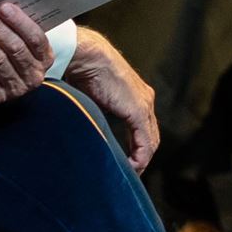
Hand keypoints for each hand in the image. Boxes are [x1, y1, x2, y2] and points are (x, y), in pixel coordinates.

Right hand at [62, 28, 158, 169]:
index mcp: (135, 95)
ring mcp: (144, 104)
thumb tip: (81, 124)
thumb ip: (95, 110)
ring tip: (129, 175)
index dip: (137, 146)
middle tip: (129, 174)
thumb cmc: (82, 70)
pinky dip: (140, 157)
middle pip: (150, 135)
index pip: (144, 127)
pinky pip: (144, 141)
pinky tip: (132, 168)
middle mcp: (145, 99)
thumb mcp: (91, 96)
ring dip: (141, 160)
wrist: (85, 55)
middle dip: (141, 156)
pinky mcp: (138, 110)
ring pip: (150, 140)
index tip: (126, 162)